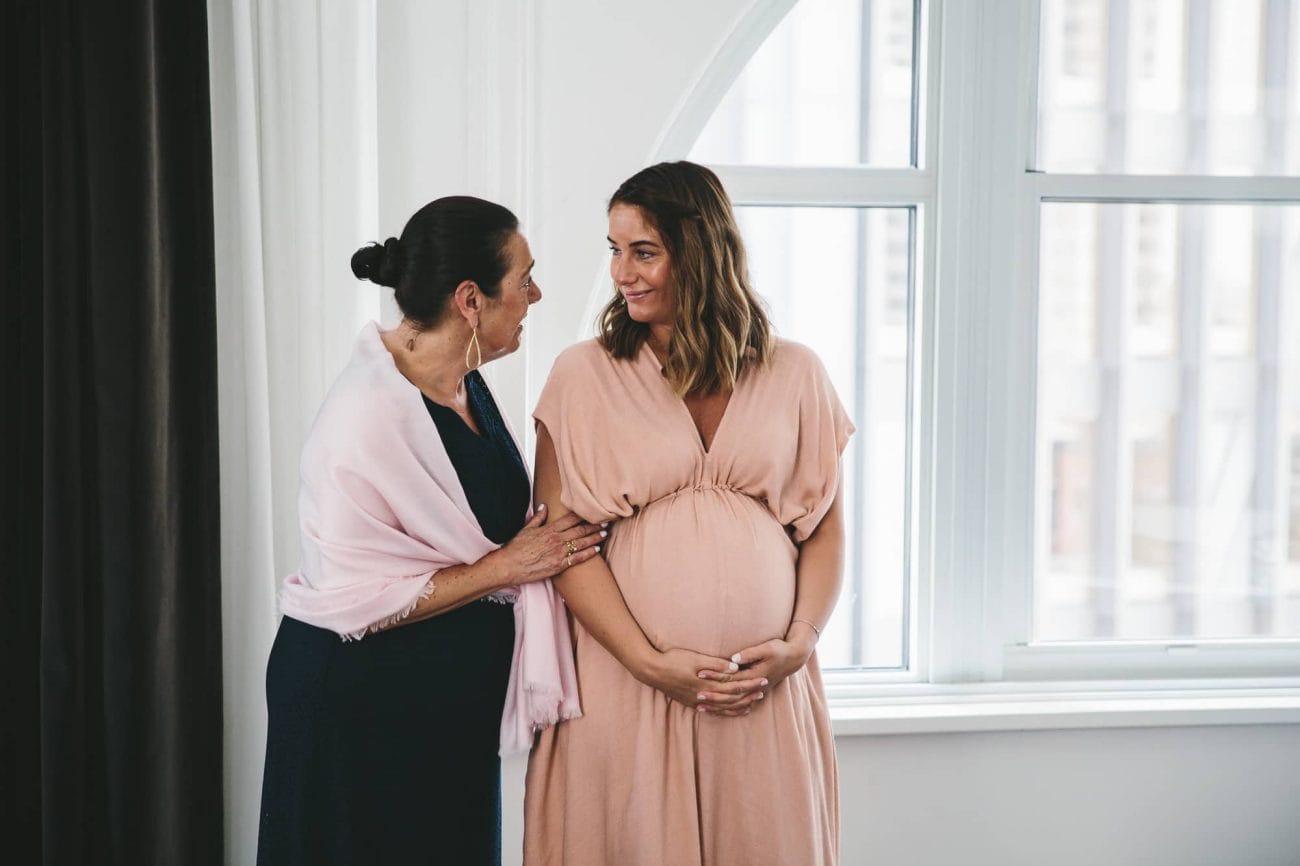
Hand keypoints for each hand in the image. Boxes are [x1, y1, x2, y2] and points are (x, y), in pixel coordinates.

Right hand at [493, 506, 604, 584]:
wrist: (509, 566)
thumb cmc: (515, 548)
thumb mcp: (526, 529)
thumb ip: (538, 517)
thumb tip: (545, 506)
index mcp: (549, 529)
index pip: (570, 519)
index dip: (584, 516)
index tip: (594, 512)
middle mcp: (556, 540)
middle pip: (580, 530)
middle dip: (594, 526)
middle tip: (606, 522)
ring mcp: (558, 553)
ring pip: (581, 543)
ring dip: (595, 538)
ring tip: (605, 533)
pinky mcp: (558, 566)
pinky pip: (577, 559)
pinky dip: (588, 553)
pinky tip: (597, 549)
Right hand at [635, 648, 763, 712]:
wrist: (651, 671)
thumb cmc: (673, 660)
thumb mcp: (695, 658)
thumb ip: (716, 664)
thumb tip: (735, 668)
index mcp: (707, 684)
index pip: (734, 686)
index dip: (749, 684)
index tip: (762, 679)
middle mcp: (704, 696)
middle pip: (732, 698)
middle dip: (749, 695)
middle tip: (763, 691)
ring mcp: (698, 702)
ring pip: (723, 707)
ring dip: (739, 705)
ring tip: (752, 703)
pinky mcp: (692, 703)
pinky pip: (713, 711)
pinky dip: (725, 712)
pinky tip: (731, 710)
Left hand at [699, 634, 815, 711]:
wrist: (794, 658)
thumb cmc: (779, 650)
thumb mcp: (766, 648)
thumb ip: (750, 654)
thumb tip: (733, 659)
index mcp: (755, 675)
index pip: (730, 677)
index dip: (714, 675)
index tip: (699, 672)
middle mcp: (754, 687)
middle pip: (729, 693)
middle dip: (712, 694)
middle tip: (695, 693)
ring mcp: (755, 692)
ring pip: (733, 702)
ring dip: (717, 705)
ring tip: (700, 706)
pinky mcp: (755, 692)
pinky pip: (739, 704)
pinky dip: (727, 708)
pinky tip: (716, 710)